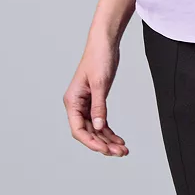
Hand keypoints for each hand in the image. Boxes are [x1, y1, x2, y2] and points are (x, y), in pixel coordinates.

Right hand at [63, 37, 129, 156]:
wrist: (105, 42)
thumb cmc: (99, 58)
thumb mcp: (100, 83)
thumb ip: (99, 107)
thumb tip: (99, 127)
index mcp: (72, 101)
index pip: (78, 129)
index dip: (91, 142)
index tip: (105, 149)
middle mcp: (77, 105)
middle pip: (88, 132)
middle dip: (102, 144)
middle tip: (119, 152)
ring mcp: (86, 104)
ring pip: (96, 129)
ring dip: (108, 140)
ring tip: (123, 150)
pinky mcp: (96, 101)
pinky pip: (101, 121)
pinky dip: (109, 131)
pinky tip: (119, 140)